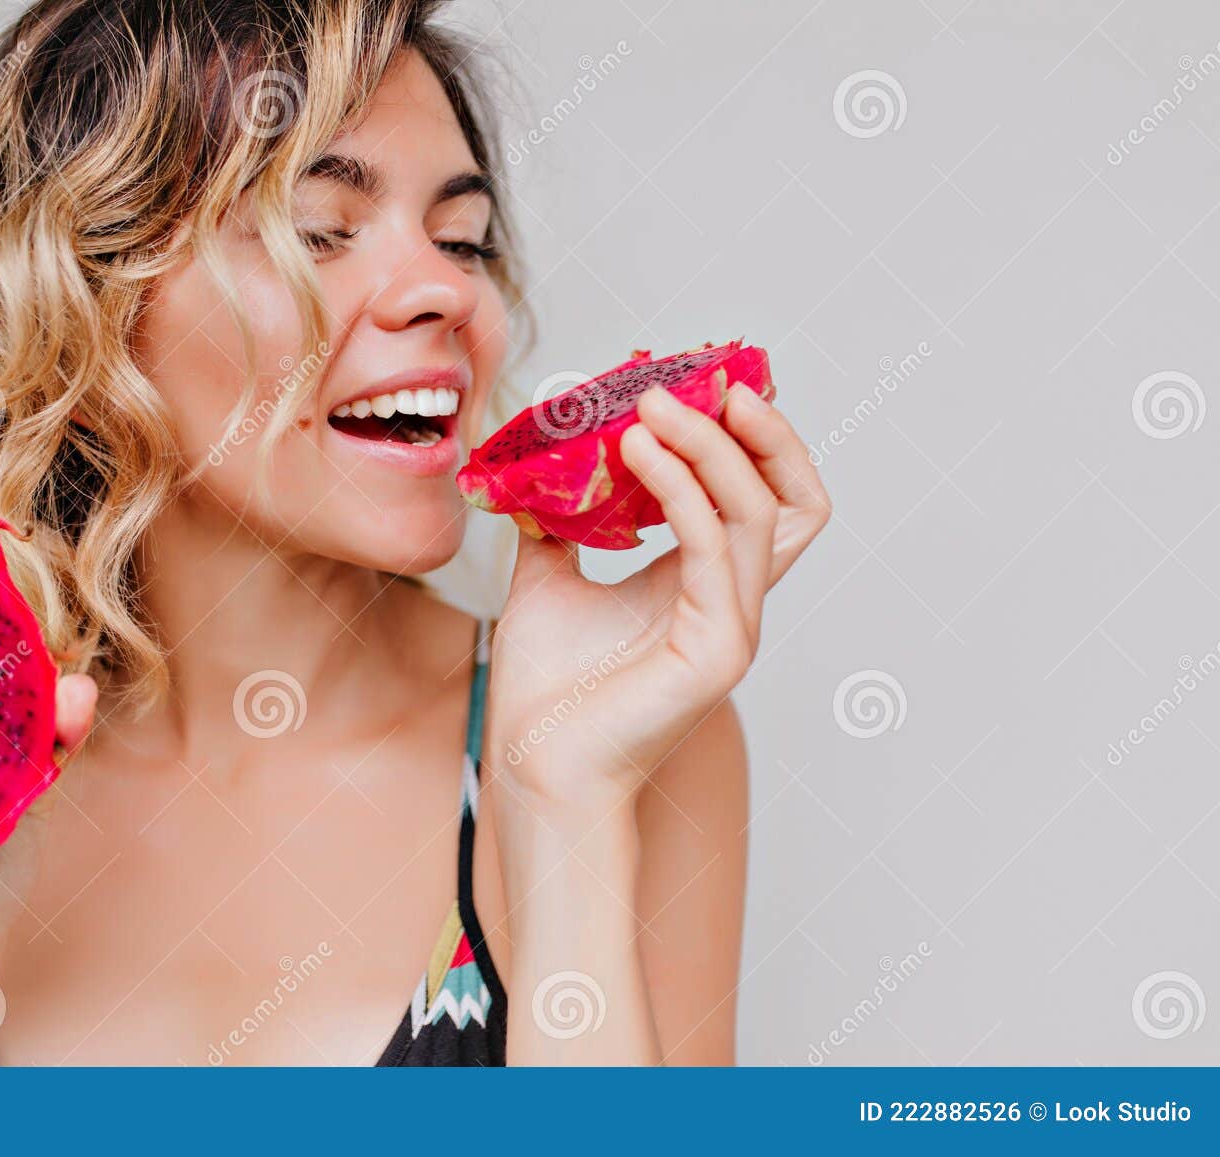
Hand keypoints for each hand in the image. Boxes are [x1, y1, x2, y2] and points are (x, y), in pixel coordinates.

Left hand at [488, 383, 829, 810]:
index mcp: (704, 584)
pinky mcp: (718, 651)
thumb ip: (557, 523)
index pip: (763, 497)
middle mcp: (734, 601)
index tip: (696, 384)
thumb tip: (538, 462)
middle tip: (708, 378)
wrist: (534, 766)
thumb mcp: (547, 581)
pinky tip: (636, 451)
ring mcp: (735, 627)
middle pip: (792, 499)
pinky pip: (714, 550)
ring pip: (758, 512)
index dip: (747, 437)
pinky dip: (682, 490)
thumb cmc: (546, 690)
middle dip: (762, 431)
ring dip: (709, 446)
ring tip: (649, 404)